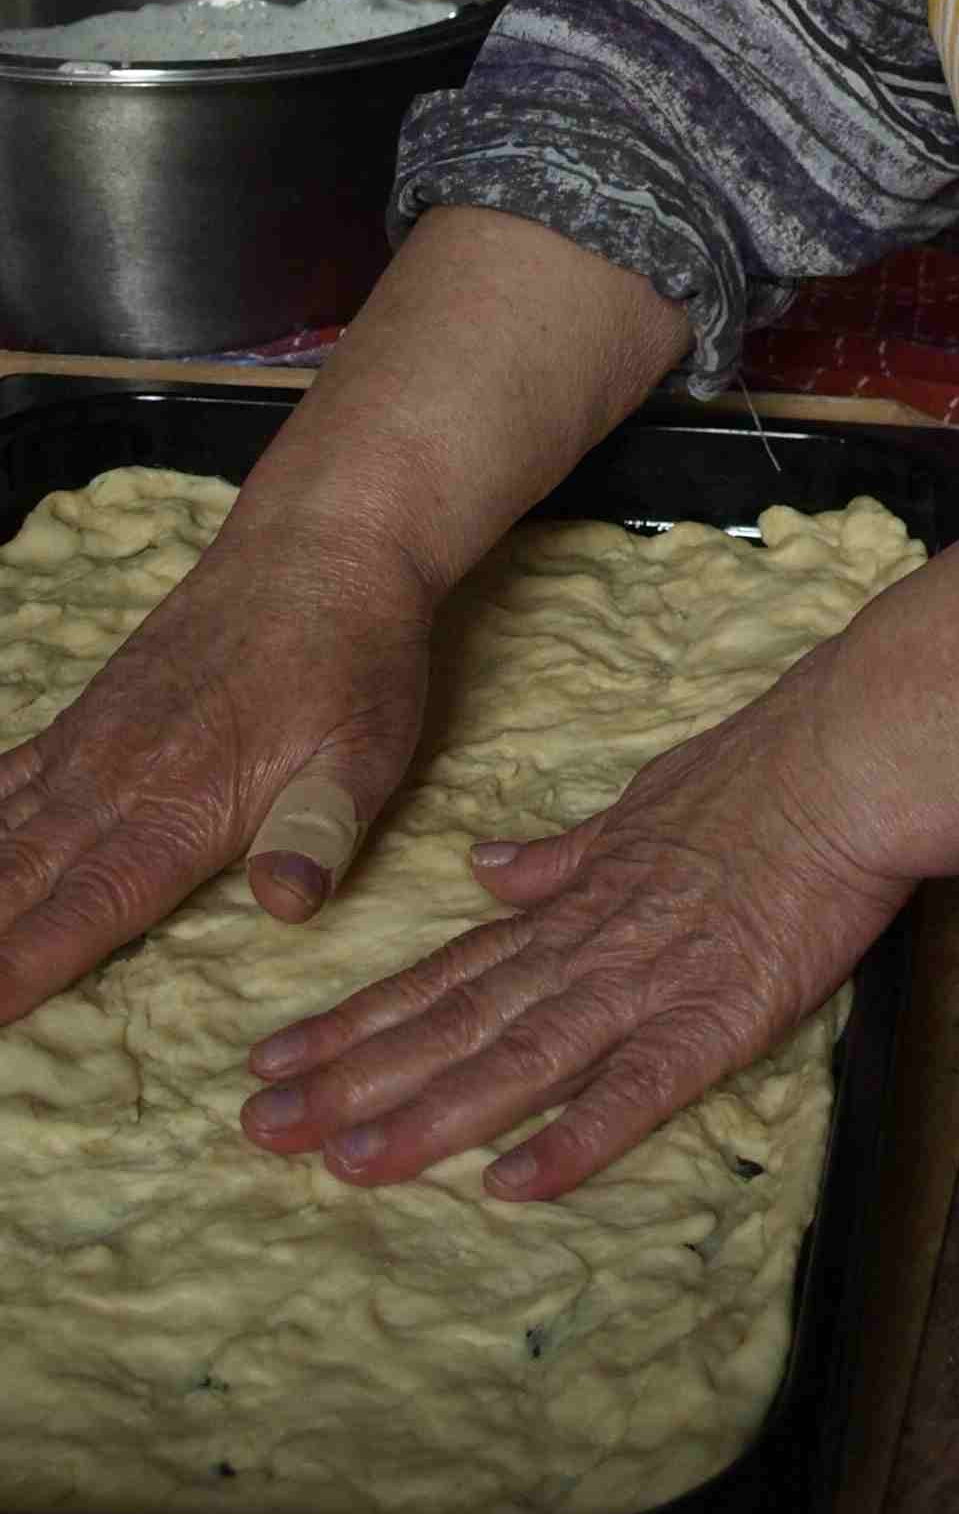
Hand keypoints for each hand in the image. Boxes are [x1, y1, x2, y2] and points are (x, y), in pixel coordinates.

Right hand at [0, 506, 433, 1021]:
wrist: (325, 545)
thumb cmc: (358, 656)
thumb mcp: (367, 746)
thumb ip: (322, 828)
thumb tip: (289, 903)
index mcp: (183, 806)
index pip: (89, 909)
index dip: (24, 968)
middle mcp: (115, 780)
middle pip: (19, 882)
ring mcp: (92, 744)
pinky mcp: (90, 716)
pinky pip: (6, 780)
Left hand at [239, 632, 911, 1201]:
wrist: (849, 759)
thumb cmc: (761, 774)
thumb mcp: (641, 803)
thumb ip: (563, 854)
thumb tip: (485, 869)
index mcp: (574, 903)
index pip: (445, 971)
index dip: (357, 1020)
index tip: (274, 1059)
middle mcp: (588, 947)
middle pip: (454, 1021)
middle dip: (353, 1078)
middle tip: (259, 1130)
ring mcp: (649, 983)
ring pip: (518, 1057)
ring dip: (429, 1114)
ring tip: (345, 1162)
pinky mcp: (719, 1015)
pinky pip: (636, 1088)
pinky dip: (573, 1137)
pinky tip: (514, 1186)